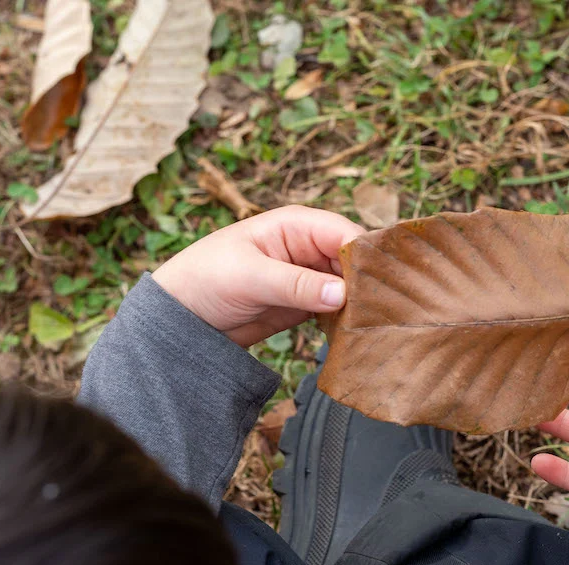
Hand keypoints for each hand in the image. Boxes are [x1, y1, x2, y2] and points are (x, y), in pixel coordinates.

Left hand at [152, 206, 364, 346]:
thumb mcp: (249, 277)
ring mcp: (309, 277)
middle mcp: (309, 248)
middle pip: (355, 262)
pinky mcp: (306, 304)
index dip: (366, 256)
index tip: (382, 285)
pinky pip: (338, 309)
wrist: (181, 314)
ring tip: (378, 326)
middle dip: (369, 283)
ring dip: (362, 304)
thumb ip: (295, 284)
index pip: (346, 234)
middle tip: (386, 311)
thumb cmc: (205, 277)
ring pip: (351, 287)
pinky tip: (359, 334)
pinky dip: (348, 320)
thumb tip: (342, 293)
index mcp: (297, 226)